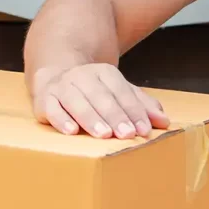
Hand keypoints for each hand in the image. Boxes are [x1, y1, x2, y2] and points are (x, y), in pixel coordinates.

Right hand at [33, 64, 169, 138]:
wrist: (56, 77)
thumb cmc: (94, 91)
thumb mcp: (119, 93)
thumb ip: (141, 106)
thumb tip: (164, 121)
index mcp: (105, 74)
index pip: (122, 92)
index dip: (134, 111)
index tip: (144, 130)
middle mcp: (83, 77)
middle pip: (101, 97)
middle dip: (116, 116)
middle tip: (127, 134)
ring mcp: (62, 87)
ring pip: (77, 102)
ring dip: (91, 118)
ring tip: (104, 135)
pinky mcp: (44, 100)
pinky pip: (52, 109)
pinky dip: (61, 119)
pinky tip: (71, 131)